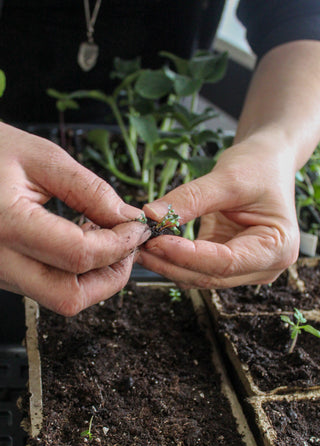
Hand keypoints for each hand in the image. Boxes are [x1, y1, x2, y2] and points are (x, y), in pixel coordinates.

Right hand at [0, 123, 149, 314]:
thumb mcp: (41, 157)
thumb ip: (89, 190)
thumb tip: (128, 218)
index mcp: (6, 224)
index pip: (78, 254)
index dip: (119, 244)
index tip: (137, 227)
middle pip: (69, 296)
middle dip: (112, 276)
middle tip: (127, 246)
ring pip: (60, 297)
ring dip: (96, 276)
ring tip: (105, 238)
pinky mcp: (5, 272)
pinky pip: (48, 287)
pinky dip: (77, 273)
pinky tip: (82, 241)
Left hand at [140, 136, 299, 288]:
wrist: (267, 162)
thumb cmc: (259, 166)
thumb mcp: (227, 178)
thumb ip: (190, 199)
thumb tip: (151, 216)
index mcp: (277, 247)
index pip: (226, 262)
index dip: (187, 255)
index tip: (156, 241)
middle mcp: (265, 266)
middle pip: (211, 276)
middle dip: (172, 263)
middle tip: (139, 244)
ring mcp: (246, 267)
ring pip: (200, 276)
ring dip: (169, 263)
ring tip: (140, 244)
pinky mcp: (228, 262)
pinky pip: (197, 266)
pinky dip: (174, 257)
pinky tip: (154, 244)